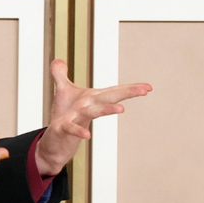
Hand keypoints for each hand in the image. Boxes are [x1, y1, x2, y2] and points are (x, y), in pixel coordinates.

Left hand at [35, 59, 151, 175]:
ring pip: (93, 112)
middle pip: (108, 98)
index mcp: (92, 99)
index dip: (130, 88)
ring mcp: (76, 118)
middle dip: (126, 92)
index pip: (113, 91)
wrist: (55, 142)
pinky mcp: (63, 129)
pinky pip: (71, 129)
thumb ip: (60, 75)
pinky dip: (78, 131)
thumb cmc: (63, 116)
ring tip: (122, 108)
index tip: (149, 87)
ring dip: (106, 110)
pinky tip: (87, 136)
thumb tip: (58, 60)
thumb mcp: (61, 92)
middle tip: (145, 90)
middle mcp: (87, 107)